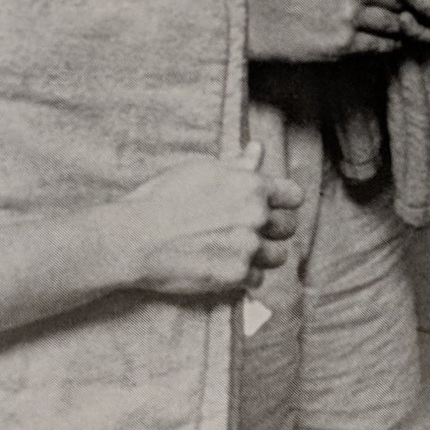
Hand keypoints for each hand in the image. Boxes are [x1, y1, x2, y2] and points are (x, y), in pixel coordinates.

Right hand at [114, 145, 303, 295]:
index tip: (273, 208)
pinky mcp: (237, 275)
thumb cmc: (163, 199)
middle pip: (288, 227)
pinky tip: (223, 266)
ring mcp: (248, 247)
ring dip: (262, 255)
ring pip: (278, 256)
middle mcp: (256, 216)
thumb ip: (237, 164)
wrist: (136, 238)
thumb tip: (257, 150)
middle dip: (273, 230)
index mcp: (251, 186)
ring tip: (237, 251)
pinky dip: (243, 276)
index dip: (284, 202)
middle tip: (248, 231)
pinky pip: (257, 279)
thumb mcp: (201, 171)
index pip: (294, 196)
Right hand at [247, 0, 429, 59]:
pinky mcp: (343, 43)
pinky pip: (381, 45)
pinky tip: (391, 42)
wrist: (260, 19)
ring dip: (405, 28)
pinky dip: (391, 45)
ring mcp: (349, 15)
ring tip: (411, 28)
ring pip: (395, 22)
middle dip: (414, 5)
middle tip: (425, 12)